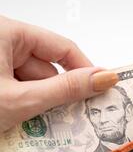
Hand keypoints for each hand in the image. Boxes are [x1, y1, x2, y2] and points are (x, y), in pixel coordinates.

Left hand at [0, 15, 117, 131]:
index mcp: (7, 31)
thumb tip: (103, 79)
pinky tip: (17, 117)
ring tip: (28, 120)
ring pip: (33, 79)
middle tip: (64, 118)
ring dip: (37, 102)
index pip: (63, 47)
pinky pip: (19, 84)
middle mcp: (1, 39)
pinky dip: (23, 102)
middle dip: (55, 95)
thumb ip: (65, 89)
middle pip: (48, 67)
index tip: (102, 91)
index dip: (85, 71)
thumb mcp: (21, 99)